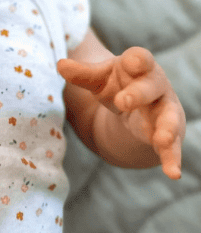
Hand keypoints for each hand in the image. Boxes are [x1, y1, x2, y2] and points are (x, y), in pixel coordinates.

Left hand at [57, 47, 184, 179]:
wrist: (139, 106)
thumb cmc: (117, 85)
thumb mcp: (99, 79)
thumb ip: (82, 73)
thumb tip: (60, 65)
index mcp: (138, 66)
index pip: (140, 58)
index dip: (136, 59)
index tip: (132, 61)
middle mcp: (156, 86)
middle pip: (150, 88)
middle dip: (138, 94)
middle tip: (123, 102)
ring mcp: (165, 110)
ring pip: (169, 118)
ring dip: (166, 129)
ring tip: (161, 140)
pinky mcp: (168, 133)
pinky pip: (172, 147)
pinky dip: (172, 159)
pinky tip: (173, 173)